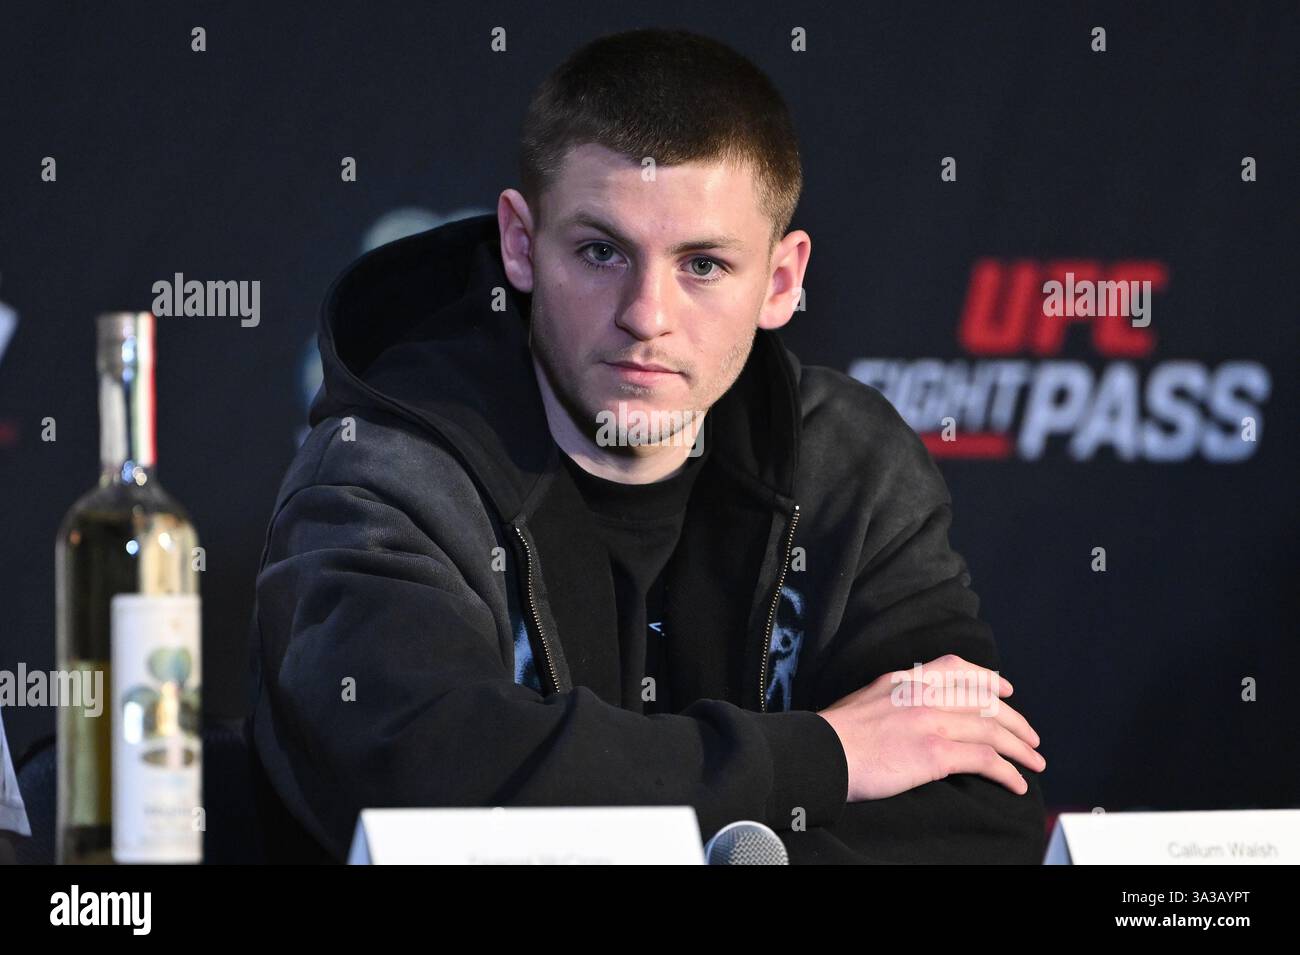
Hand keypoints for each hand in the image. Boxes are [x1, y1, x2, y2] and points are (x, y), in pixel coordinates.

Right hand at [816, 653, 1045, 801]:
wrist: (819, 753)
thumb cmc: (832, 736)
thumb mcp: (864, 700)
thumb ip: (892, 700)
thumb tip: (907, 714)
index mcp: (903, 680)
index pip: (956, 668)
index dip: (988, 678)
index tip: (1006, 691)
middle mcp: (921, 694)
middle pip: (984, 701)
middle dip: (1015, 720)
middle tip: (1031, 737)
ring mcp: (930, 721)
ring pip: (992, 729)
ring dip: (1020, 748)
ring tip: (1034, 762)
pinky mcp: (934, 752)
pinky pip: (985, 759)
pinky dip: (1007, 771)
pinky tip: (1015, 783)